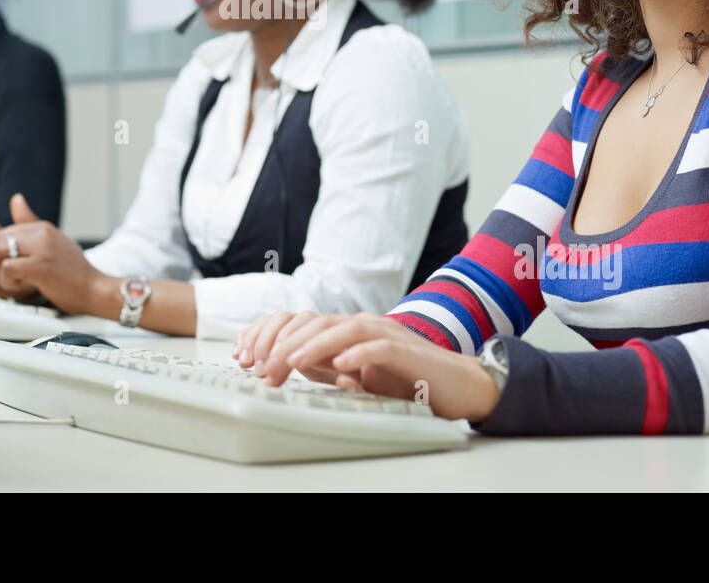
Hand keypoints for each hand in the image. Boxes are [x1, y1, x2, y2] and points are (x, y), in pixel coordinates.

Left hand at [0, 195, 109, 312]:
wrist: (95, 290)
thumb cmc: (74, 273)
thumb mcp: (52, 243)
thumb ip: (31, 224)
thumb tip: (15, 199)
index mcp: (42, 227)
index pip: (2, 233)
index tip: (1, 270)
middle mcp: (42, 233)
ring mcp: (42, 248)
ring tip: (11, 282)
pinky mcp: (40, 266)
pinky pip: (6, 267)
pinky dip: (6, 280)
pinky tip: (20, 286)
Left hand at [240, 310, 500, 424]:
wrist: (459, 385)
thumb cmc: (410, 381)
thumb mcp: (360, 375)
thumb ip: (330, 368)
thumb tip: (294, 367)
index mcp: (350, 329)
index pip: (304, 323)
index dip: (274, 337)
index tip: (249, 359)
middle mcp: (365, 325)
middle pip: (317, 323)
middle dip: (285, 344)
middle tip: (262, 368)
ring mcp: (387, 334)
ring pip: (343, 329)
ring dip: (314, 346)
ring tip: (291, 364)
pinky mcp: (408, 351)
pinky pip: (379, 347)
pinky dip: (358, 354)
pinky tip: (340, 366)